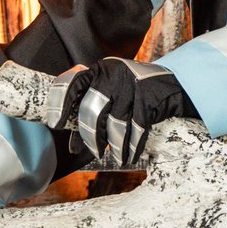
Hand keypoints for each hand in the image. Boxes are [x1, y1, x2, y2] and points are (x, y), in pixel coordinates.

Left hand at [44, 58, 193, 164]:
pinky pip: (136, 130)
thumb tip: (73, 136)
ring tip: (116, 157)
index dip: (60, 105)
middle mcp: (113, 75)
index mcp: (100, 70)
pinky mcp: (148, 100)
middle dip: (90, 135)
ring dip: (114, 146)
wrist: (171, 84)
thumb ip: (92, 103)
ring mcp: (132, 86)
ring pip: (115, 124)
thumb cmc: (133, 90)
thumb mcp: (111, 87)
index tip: (56, 124)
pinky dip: (132, 146)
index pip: (72, 84)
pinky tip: (130, 155)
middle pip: (93, 109)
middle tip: (93, 150)